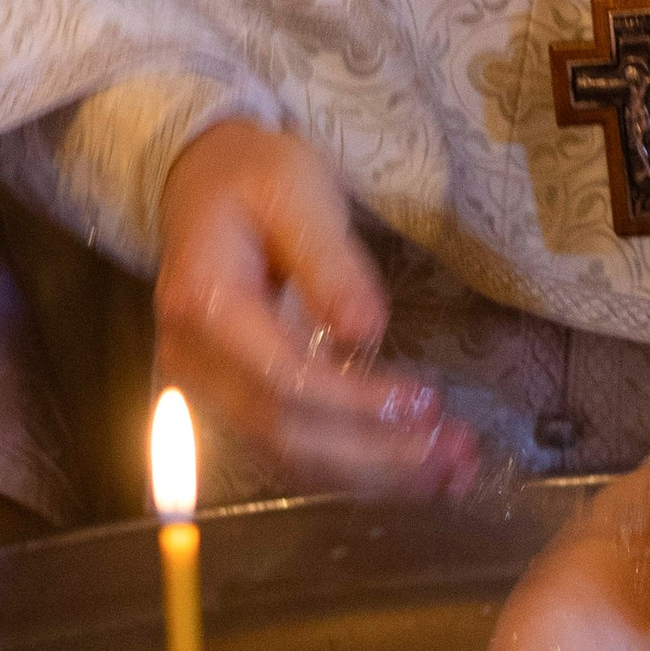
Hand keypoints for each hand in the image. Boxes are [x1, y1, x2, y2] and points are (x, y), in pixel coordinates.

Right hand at [153, 118, 480, 497]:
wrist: (202, 180)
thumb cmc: (253, 176)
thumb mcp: (295, 190)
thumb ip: (330, 261)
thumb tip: (368, 332)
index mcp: (204, 304)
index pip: (282, 379)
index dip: (357, 402)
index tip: (426, 402)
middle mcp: (194, 361)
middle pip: (285, 434)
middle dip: (376, 454)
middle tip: (454, 453)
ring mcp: (207, 388)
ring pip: (288, 457)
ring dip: (373, 474)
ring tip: (452, 470)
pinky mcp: (232, 400)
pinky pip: (290, 450)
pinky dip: (352, 467)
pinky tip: (411, 467)